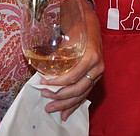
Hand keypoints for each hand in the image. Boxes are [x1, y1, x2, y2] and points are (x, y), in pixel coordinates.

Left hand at [40, 0, 103, 120]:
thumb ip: (59, 54)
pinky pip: (85, 94)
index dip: (57, 83)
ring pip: (82, 94)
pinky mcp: (95, 78)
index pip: (73, 77)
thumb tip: (41, 69)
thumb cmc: (78, 31)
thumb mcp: (68, 39)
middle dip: (60, 96)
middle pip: (78, 89)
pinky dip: (75, 104)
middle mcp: (97, 68)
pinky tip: (66, 113)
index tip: (43, 83)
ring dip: (66, 104)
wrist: (92, 26)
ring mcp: (98, 74)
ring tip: (51, 108)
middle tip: (45, 97)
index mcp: (91, 57)